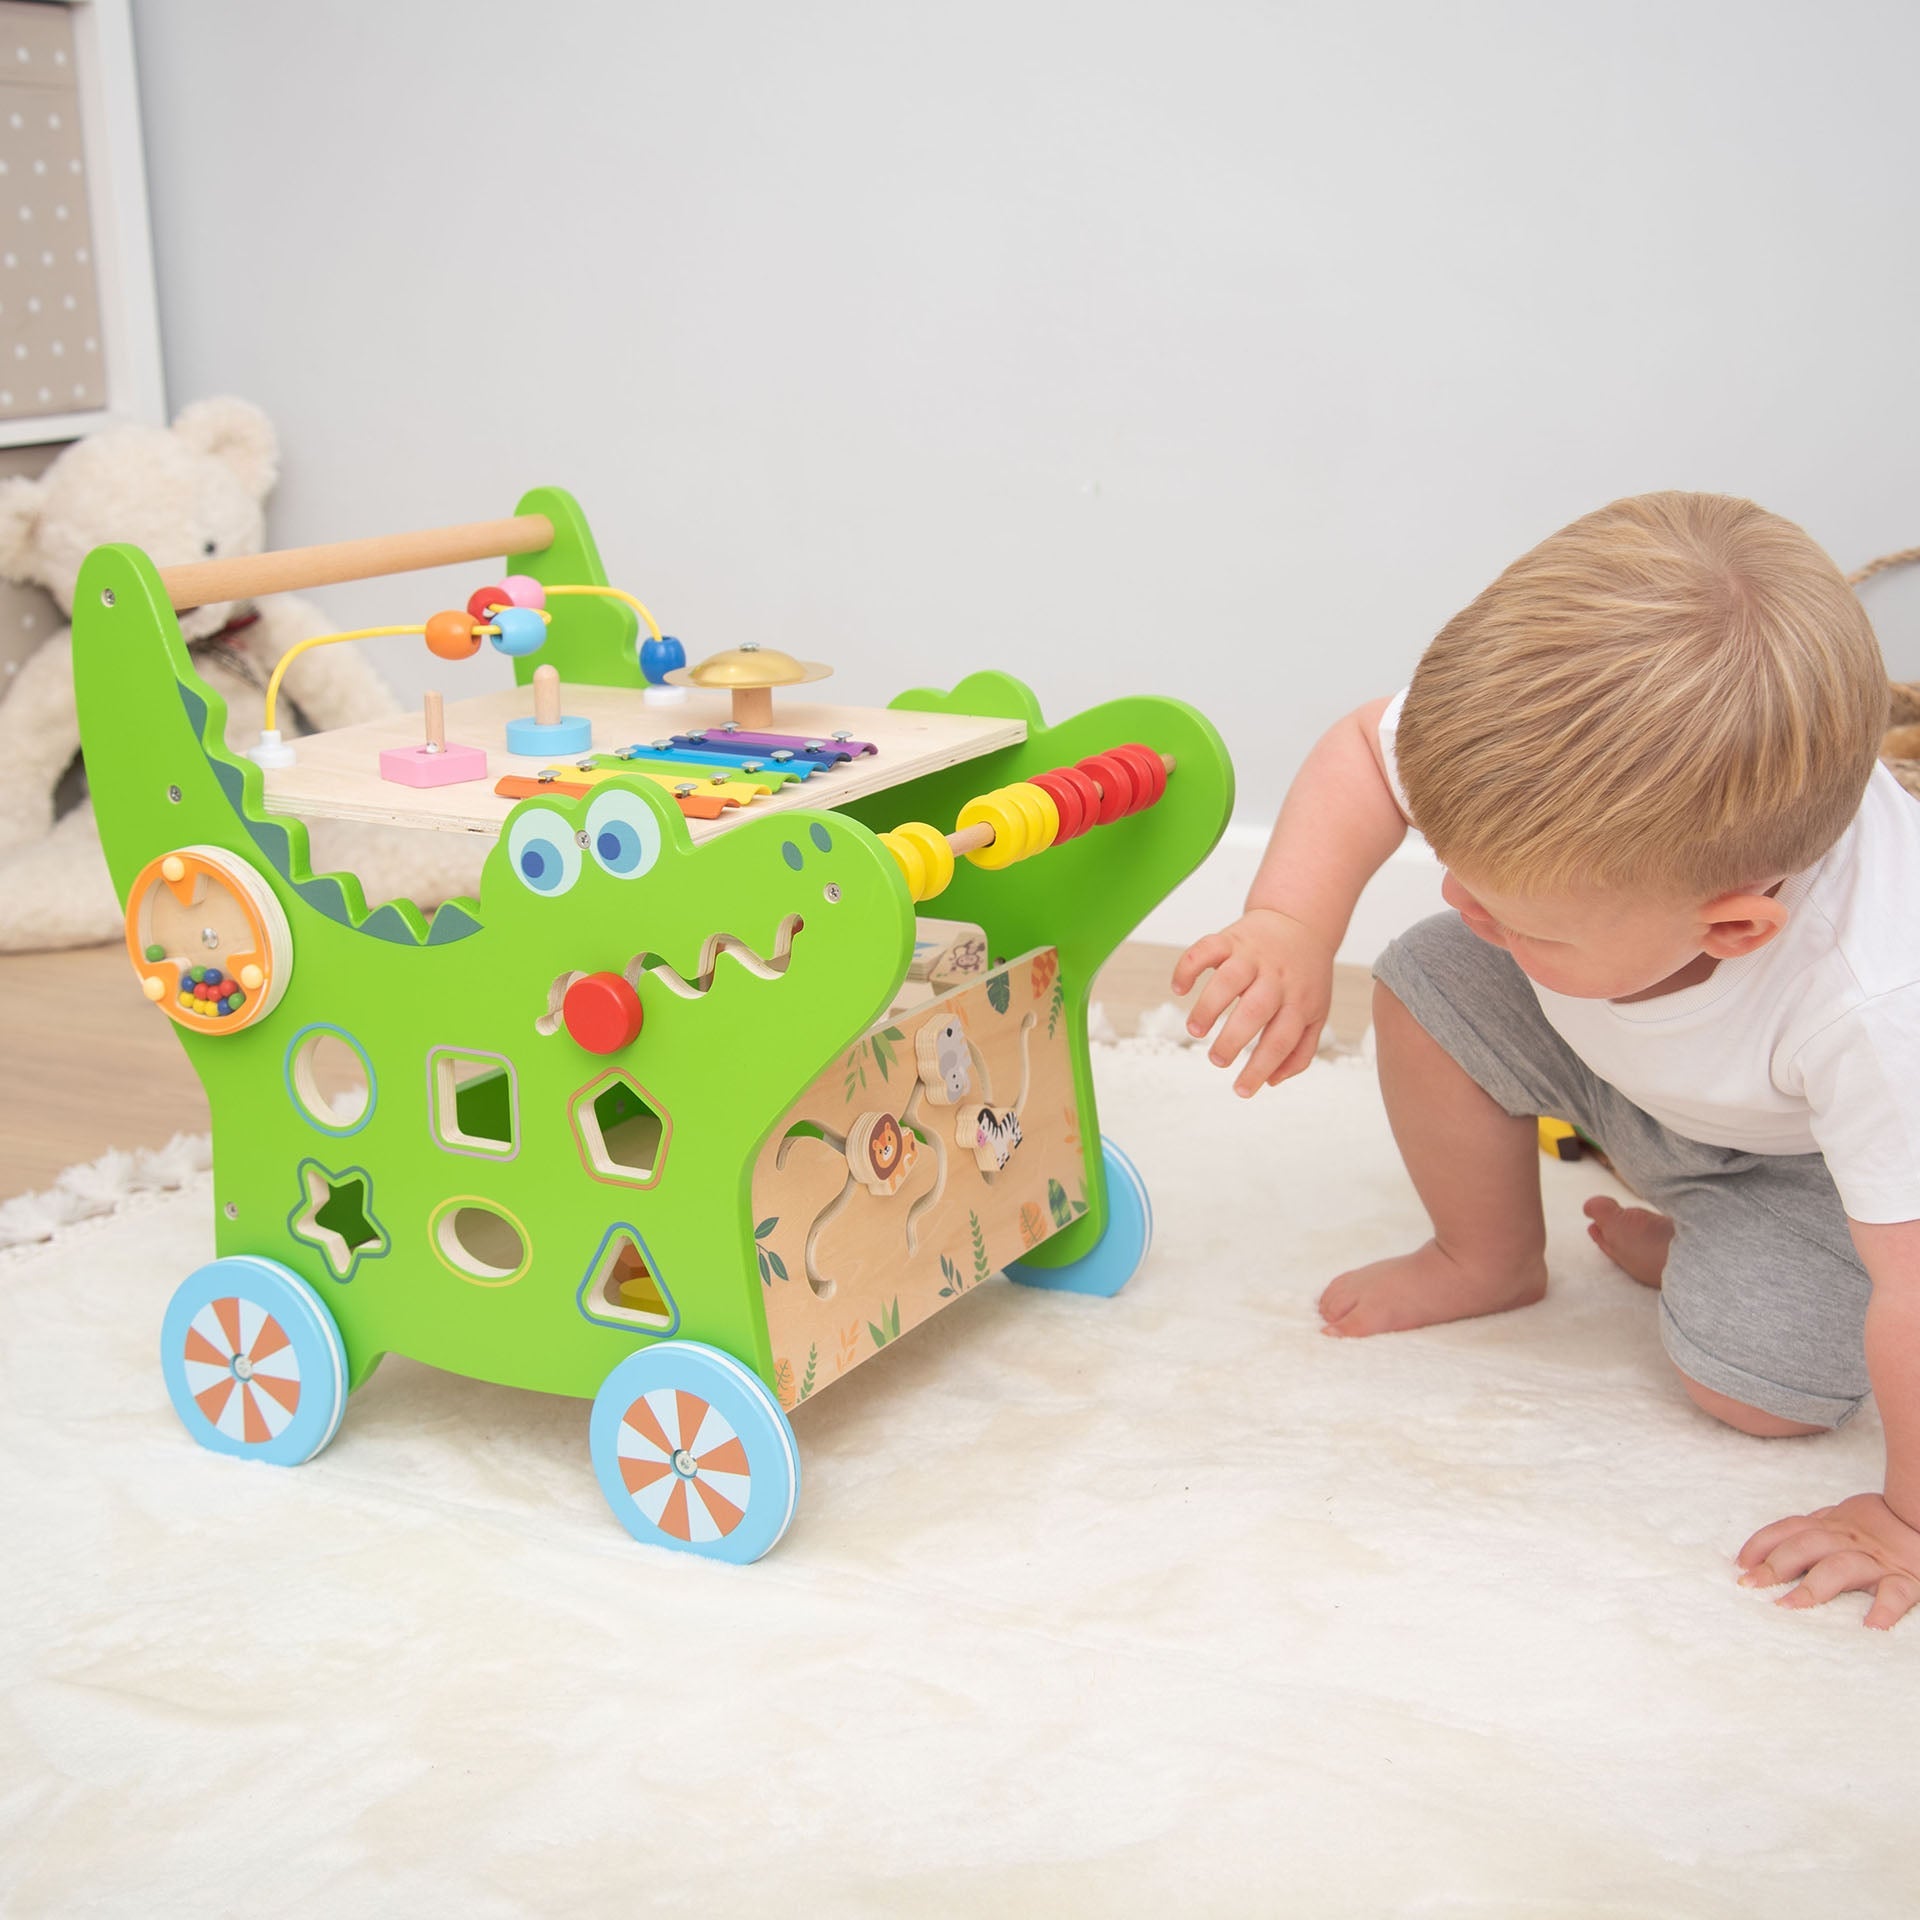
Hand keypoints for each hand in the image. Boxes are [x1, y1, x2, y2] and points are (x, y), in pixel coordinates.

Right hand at [1171, 907, 1333, 1095]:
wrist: (1301, 921)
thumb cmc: (1305, 976)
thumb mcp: (1315, 1013)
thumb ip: (1300, 1051)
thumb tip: (1271, 1082)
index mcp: (1299, 1001)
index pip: (1281, 1041)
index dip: (1260, 1069)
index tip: (1241, 1090)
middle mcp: (1277, 978)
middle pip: (1255, 1010)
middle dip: (1233, 1040)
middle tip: (1217, 1060)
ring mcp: (1253, 956)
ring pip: (1229, 979)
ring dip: (1208, 1007)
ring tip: (1196, 1030)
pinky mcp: (1231, 939)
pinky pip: (1205, 949)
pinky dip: (1188, 967)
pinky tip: (1179, 989)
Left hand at [1736, 1492, 1919, 1628]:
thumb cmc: (1876, 1525)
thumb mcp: (1839, 1520)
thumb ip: (1810, 1530)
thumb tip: (1763, 1550)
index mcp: (1831, 1525)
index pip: (1788, 1529)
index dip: (1761, 1544)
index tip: (1740, 1565)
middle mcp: (1848, 1540)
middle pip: (1806, 1546)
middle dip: (1775, 1565)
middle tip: (1751, 1586)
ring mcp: (1876, 1560)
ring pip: (1840, 1567)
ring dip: (1813, 1587)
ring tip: (1790, 1606)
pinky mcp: (1907, 1578)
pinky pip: (1895, 1594)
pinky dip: (1884, 1609)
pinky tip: (1871, 1627)